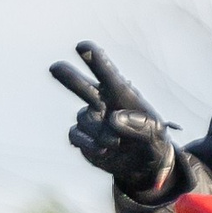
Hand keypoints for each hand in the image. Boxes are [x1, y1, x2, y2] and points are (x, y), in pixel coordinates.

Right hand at [52, 42, 174, 196]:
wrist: (145, 166)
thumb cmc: (153, 142)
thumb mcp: (157, 135)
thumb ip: (140, 125)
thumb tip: (113, 118)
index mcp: (123, 94)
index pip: (109, 74)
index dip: (96, 60)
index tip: (83, 46)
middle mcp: (103, 102)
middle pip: (82, 86)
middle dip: (69, 77)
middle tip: (54, 67)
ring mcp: (91, 119)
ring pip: (83, 119)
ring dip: (99, 132)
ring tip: (118, 142)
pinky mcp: (83, 137)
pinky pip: (76, 135)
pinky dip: (87, 143)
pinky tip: (103, 150)